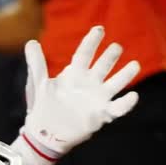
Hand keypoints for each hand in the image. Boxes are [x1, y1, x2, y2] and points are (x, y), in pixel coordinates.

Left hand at [20, 25, 139, 164]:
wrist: (43, 135)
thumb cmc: (41, 108)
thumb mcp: (37, 84)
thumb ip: (37, 64)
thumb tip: (31, 42)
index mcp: (75, 74)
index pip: (85, 53)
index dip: (92, 41)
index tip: (99, 29)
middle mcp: (89, 83)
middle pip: (104, 65)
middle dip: (111, 56)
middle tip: (116, 48)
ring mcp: (97, 98)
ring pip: (116, 83)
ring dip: (126, 74)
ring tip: (135, 65)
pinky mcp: (101, 114)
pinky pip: (118, 108)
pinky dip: (126, 104)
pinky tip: (133, 96)